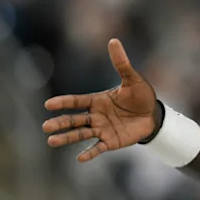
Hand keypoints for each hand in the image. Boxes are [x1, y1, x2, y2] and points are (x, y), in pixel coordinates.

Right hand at [43, 39, 159, 161]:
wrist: (153, 115)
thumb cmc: (141, 96)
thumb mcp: (132, 79)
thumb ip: (121, 63)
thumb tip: (114, 40)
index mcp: (97, 100)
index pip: (77, 102)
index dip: (63, 103)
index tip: (48, 105)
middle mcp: (95, 116)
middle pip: (74, 120)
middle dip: (60, 123)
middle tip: (46, 127)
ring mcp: (101, 129)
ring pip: (80, 134)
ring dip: (67, 138)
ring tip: (51, 142)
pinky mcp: (110, 142)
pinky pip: (97, 148)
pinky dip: (89, 153)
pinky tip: (80, 158)